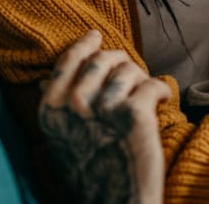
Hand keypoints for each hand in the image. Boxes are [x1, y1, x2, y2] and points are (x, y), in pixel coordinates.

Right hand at [39, 30, 170, 203]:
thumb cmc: (91, 174)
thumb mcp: (62, 141)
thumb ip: (56, 109)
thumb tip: (45, 81)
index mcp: (52, 111)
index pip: (67, 62)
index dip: (83, 46)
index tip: (95, 35)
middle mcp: (74, 105)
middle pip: (101, 59)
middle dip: (119, 60)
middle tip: (129, 70)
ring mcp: (104, 108)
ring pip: (129, 70)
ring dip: (141, 79)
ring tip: (145, 95)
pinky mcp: (134, 114)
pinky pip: (152, 85)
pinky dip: (161, 91)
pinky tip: (163, 99)